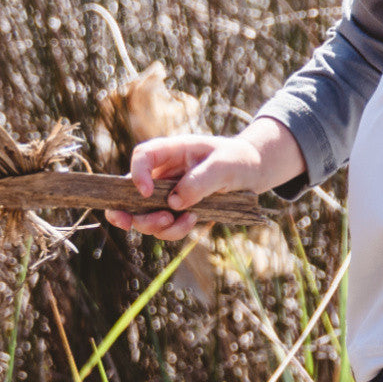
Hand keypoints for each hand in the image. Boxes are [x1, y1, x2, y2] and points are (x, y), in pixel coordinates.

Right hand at [104, 117, 305, 239]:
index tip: (147, 193)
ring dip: (156, 226)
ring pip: (144, 214)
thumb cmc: (237, 159)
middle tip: (154, 221)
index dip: (137, 174)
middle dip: (135, 212)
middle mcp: (163, 172)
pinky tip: (192, 221)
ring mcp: (167, 193)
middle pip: (131, 192)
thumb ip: (200, 180)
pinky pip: (163, 226)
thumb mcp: (224, 165)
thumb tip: (174, 203)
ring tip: (184, 221)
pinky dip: (173, 230)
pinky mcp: (175, 210)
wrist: (252, 172)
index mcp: (172, 151)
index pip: (142, 156)